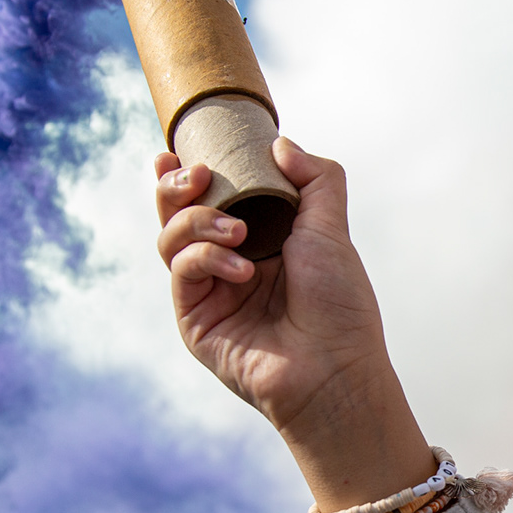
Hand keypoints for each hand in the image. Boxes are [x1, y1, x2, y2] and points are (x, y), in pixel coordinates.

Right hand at [155, 141, 432, 508]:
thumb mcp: (332, 230)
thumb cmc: (341, 306)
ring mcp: (209, 292)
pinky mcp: (195, 319)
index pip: (213, 197)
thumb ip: (315, 180)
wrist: (335, 369)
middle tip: (196, 174)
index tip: (182, 151)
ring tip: (238, 232)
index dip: (190, 172)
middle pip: (179, 213)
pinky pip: (181, 270)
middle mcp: (230, 264)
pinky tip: (241, 268)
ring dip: (197, 220)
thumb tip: (280, 143)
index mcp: (261, 241)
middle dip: (177, 186)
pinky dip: (205, 257)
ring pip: (171, 237)